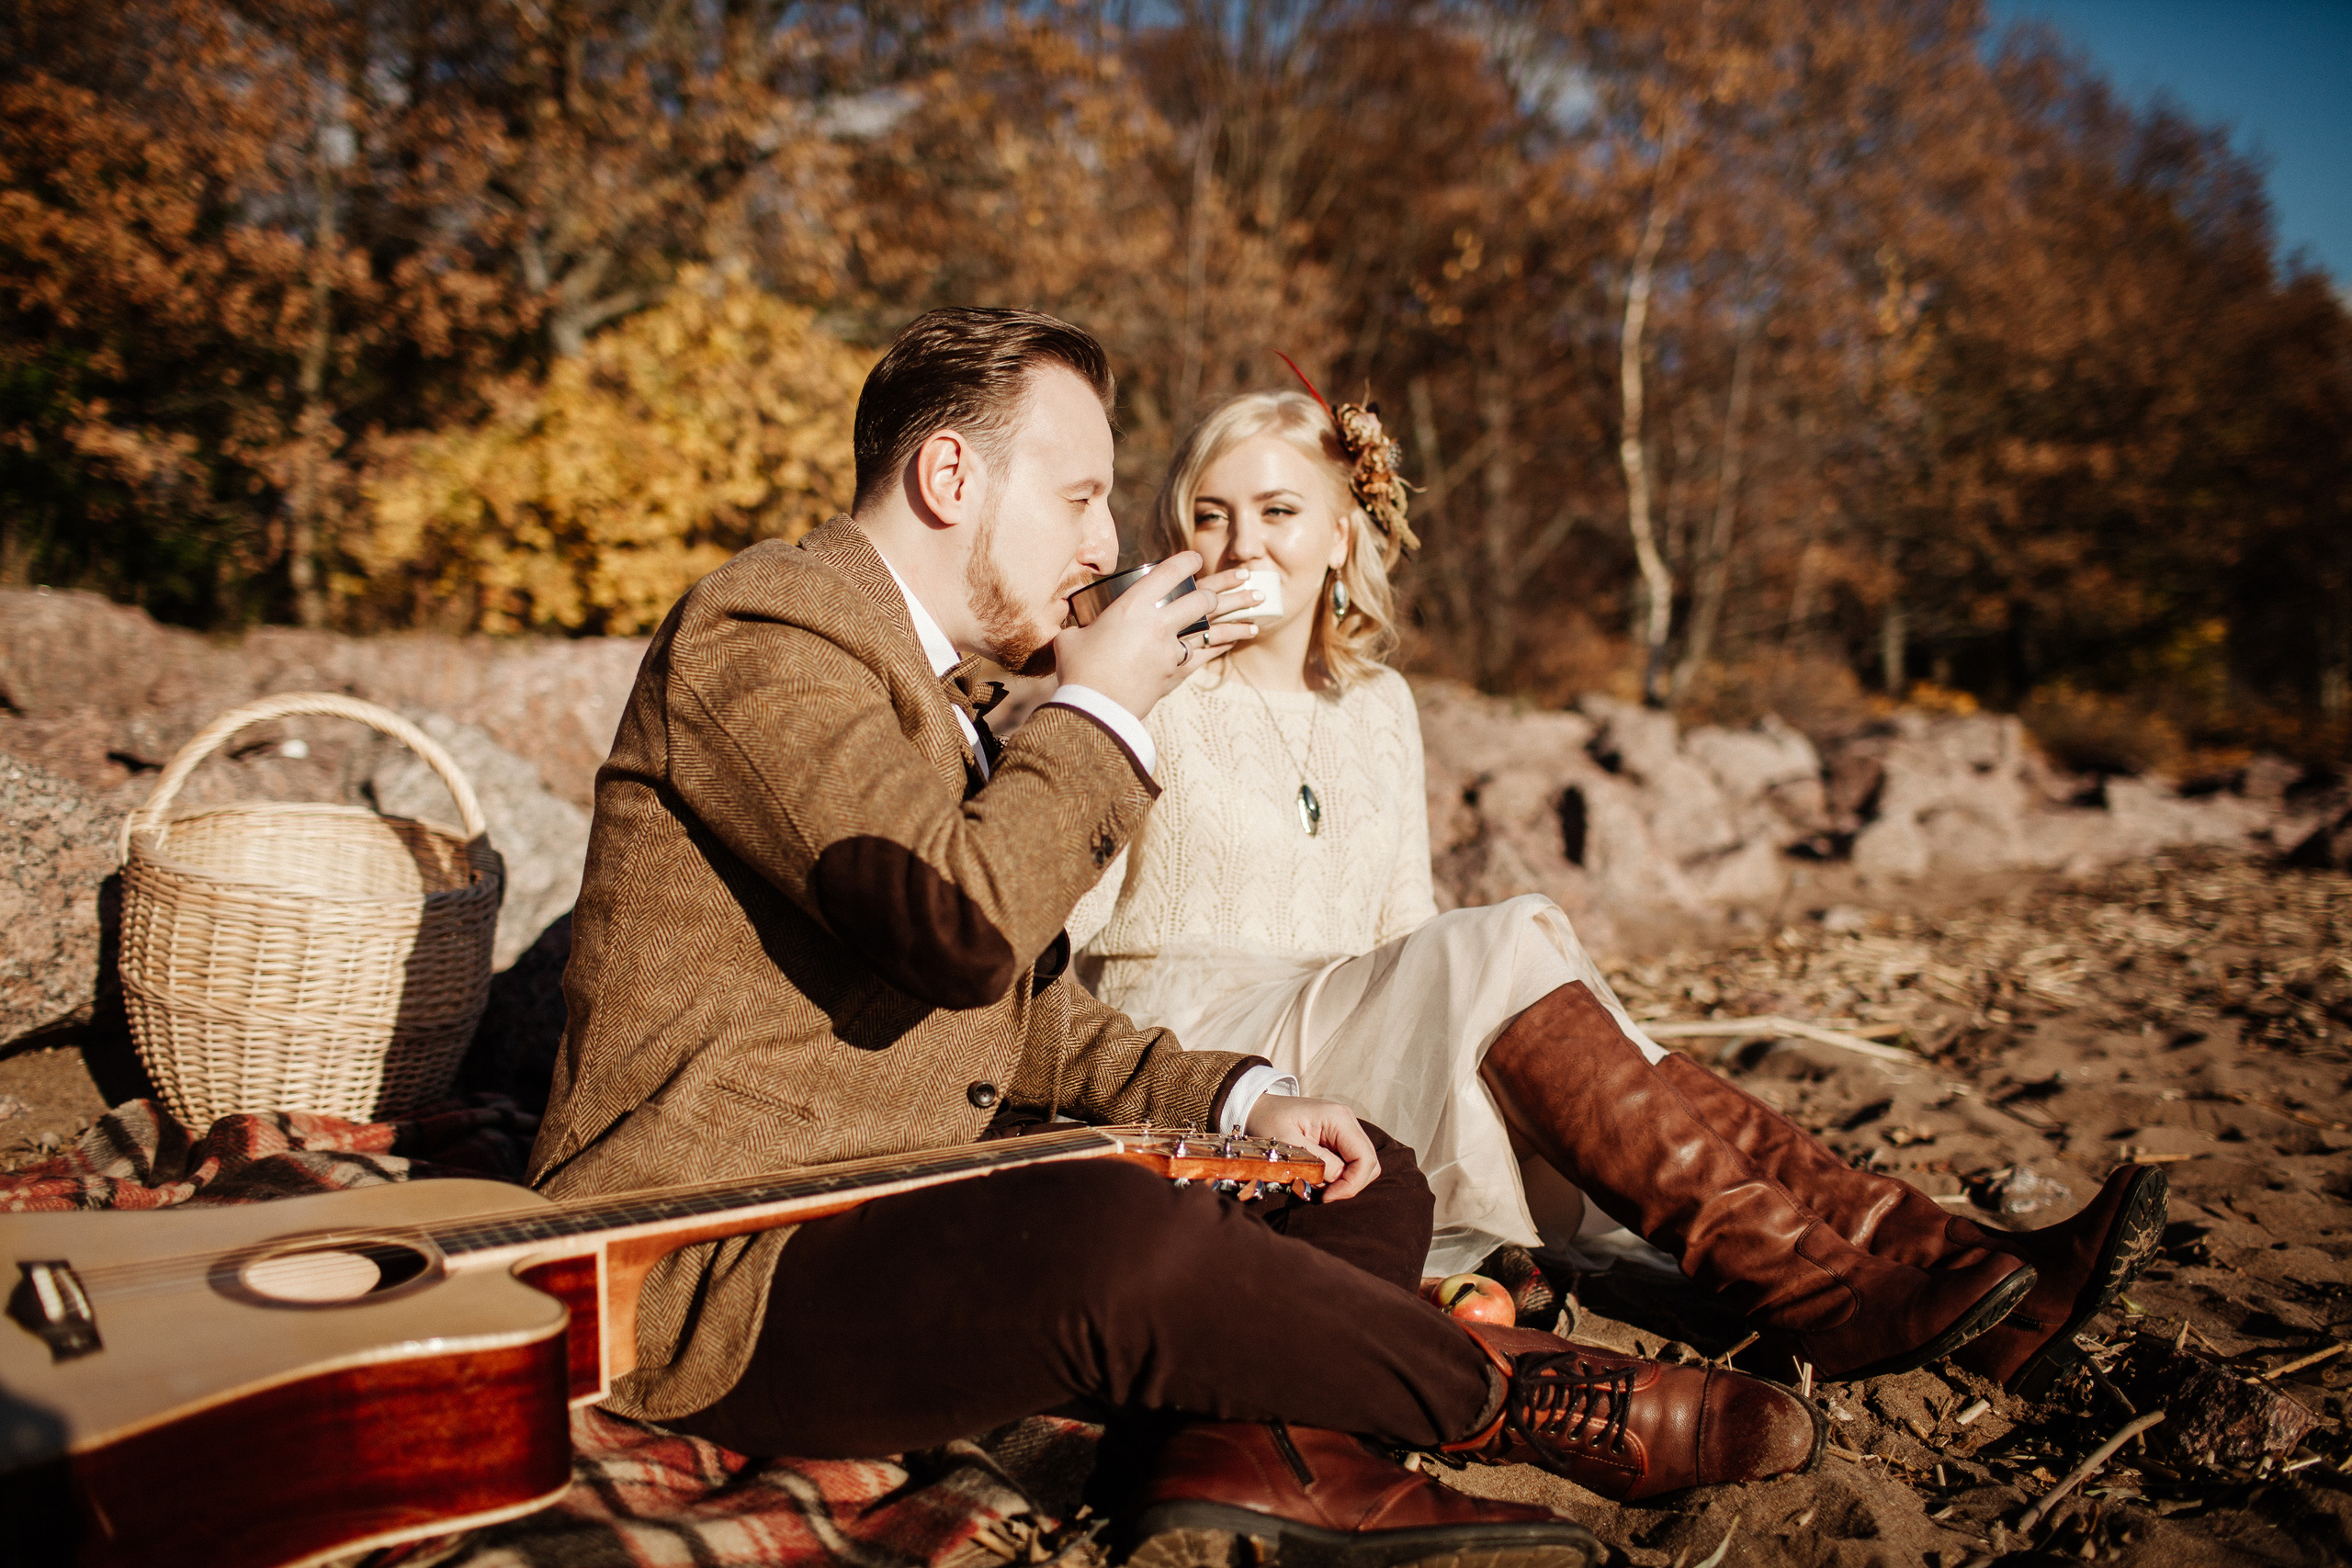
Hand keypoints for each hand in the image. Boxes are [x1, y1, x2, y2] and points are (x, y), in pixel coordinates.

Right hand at [1051, 554, 1258, 720]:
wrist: (1095, 709)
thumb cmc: (1078, 671)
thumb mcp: (1072, 638)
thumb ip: (1078, 624)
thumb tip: (1072, 619)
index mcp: (1132, 606)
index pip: (1167, 574)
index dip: (1186, 563)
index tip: (1196, 559)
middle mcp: (1157, 623)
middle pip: (1200, 598)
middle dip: (1224, 585)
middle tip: (1243, 575)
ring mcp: (1171, 649)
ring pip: (1212, 626)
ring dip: (1238, 613)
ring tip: (1259, 601)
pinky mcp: (1177, 672)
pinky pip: (1208, 654)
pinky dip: (1224, 643)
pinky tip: (1239, 636)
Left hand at [1244, 1093, 1379, 1201]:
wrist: (1257, 1107)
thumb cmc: (1268, 1122)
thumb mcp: (1288, 1145)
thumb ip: (1317, 1163)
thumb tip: (1338, 1181)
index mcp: (1338, 1119)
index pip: (1365, 1159)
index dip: (1352, 1184)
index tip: (1327, 1196)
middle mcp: (1347, 1121)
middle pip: (1369, 1163)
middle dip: (1350, 1184)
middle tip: (1323, 1194)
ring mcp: (1345, 1128)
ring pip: (1362, 1164)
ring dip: (1345, 1181)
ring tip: (1319, 1186)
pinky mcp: (1338, 1137)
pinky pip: (1350, 1161)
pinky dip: (1339, 1175)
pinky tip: (1319, 1177)